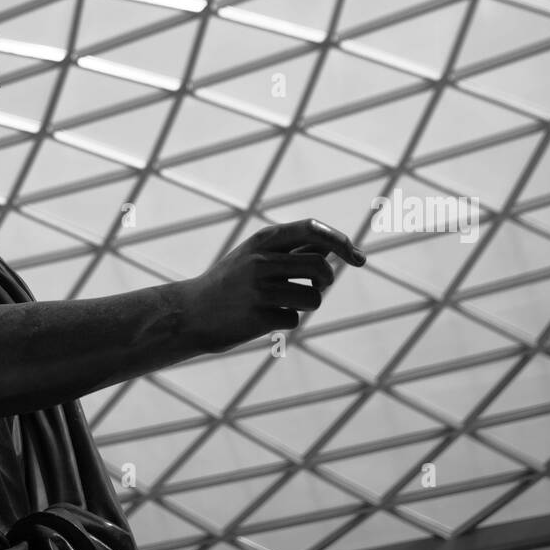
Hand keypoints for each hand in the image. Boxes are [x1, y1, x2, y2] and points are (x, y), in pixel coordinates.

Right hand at [190, 218, 365, 351]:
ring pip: (313, 297)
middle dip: (325, 280)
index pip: (312, 229)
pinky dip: (285, 319)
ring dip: (307, 303)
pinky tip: (262, 317)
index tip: (359, 257)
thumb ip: (292, 248)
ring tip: (283, 302)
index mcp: (263, 240)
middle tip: (316, 285)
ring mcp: (259, 289)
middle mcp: (262, 260)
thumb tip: (335, 244)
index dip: (340, 241)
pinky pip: (294, 318)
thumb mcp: (255, 255)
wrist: (191, 312)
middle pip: (320, 267)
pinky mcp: (259, 316)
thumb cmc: (231, 282)